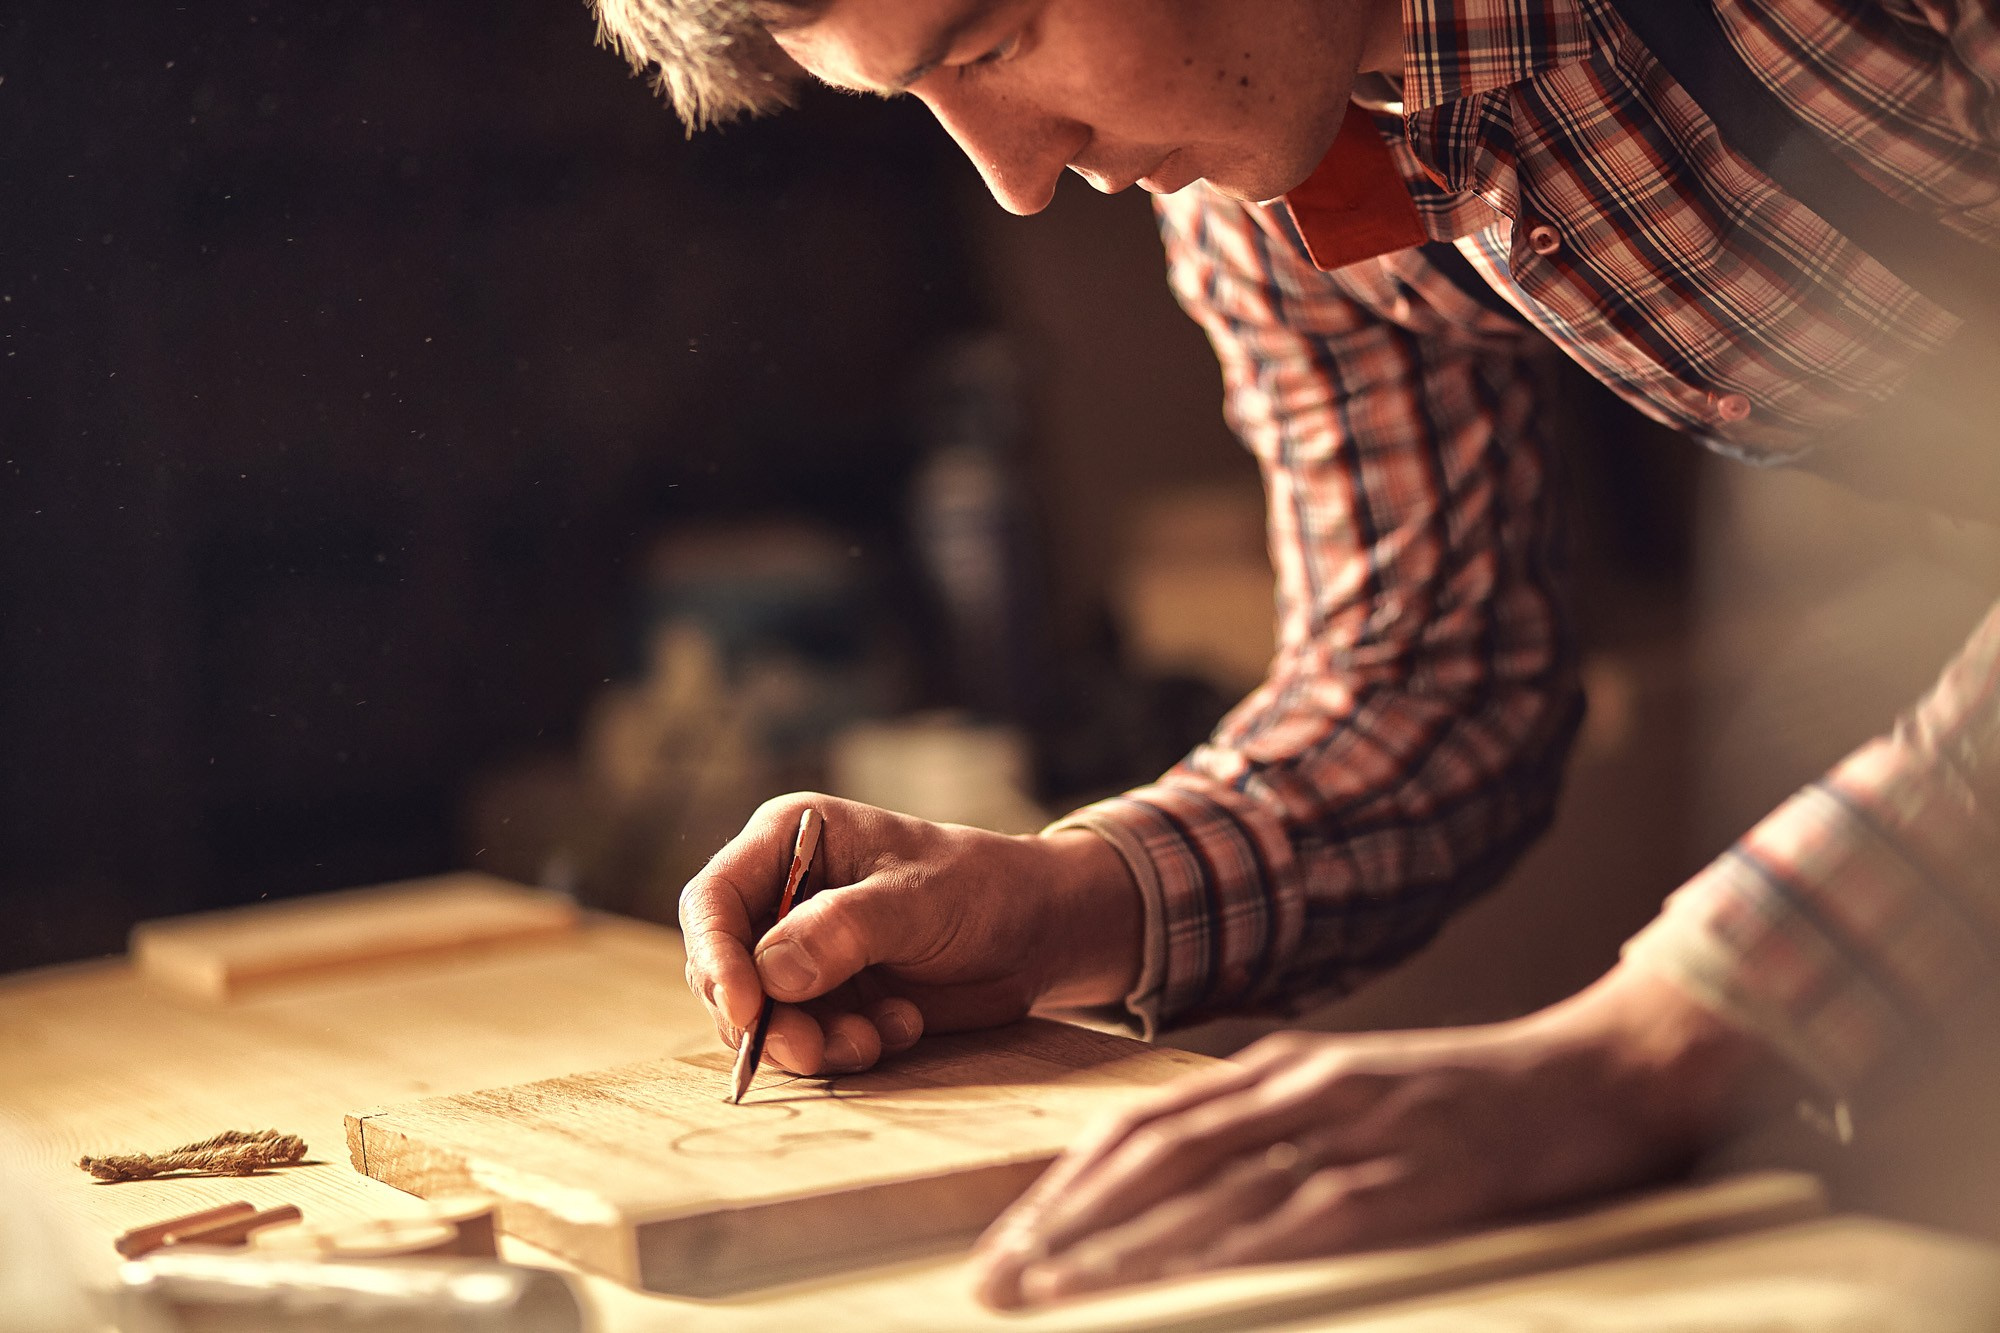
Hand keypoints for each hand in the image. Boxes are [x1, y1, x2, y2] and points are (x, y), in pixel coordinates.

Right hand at [680, 793, 1140, 1076]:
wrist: (1040, 933)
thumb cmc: (984, 889)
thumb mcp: (919, 901)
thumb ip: (844, 931)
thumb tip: (770, 976)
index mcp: (791, 839)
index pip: (714, 901)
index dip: (717, 958)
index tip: (747, 1010)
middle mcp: (782, 894)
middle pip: (727, 969)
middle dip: (767, 1019)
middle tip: (818, 1048)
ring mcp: (802, 950)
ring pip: (761, 1017)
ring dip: (811, 1042)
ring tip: (877, 1038)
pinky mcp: (828, 997)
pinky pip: (804, 1039)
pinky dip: (846, 1048)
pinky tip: (903, 1026)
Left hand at [971, 964, 1792, 1308]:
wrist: (1596, 1073)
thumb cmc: (1472, 1103)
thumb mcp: (1354, 1103)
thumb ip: (1275, 1136)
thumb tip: (1189, 1197)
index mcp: (1280, 1071)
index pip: (1143, 1125)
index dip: (1066, 1185)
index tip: (1009, 1243)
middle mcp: (1300, 1088)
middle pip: (1152, 1152)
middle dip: (1062, 1220)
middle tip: (997, 1281)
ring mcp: (1353, 1125)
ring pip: (1210, 1185)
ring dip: (1121, 1244)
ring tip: (1054, 1292)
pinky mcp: (1409, 1173)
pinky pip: (1302, 1217)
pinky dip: (1230, 1251)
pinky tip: (1180, 1283)